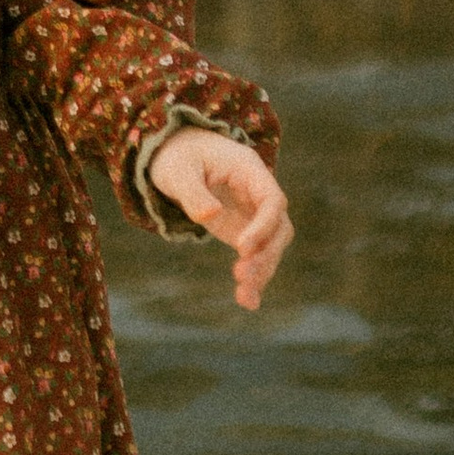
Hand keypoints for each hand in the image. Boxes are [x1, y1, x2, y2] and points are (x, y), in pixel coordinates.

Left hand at [145, 130, 292, 312]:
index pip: (272, 200)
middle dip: (266, 254)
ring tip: (244, 297)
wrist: (175, 152)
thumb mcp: (177, 170)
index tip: (242, 247)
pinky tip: (248, 302)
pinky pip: (255, 255)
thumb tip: (210, 216)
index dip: (263, 226)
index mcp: (249, 170)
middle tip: (242, 276)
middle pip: (278, 227)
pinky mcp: (242, 229)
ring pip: (271, 246)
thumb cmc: (177, 156)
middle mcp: (258, 193)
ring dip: (261, 271)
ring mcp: (252, 212)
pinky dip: (253, 277)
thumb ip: (192, 193)